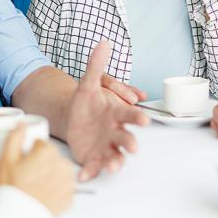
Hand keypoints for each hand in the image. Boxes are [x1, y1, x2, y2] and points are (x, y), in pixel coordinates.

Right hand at [0, 124, 74, 215]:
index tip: (25, 162)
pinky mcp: (70, 196)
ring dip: (49, 175)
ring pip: (58, 171)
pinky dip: (55, 189)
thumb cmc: (12, 190)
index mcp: (47, 151)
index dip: (30, 153)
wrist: (18, 216)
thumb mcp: (6, 159)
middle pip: (51, 156)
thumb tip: (21, 125)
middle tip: (27, 175)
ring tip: (34, 185)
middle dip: (41, 163)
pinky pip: (63, 187)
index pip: (40, 144)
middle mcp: (62, 163)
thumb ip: (15, 137)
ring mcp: (68, 181)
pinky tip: (43, 193)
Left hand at [66, 41, 149, 180]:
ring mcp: (105, 147)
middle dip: (130, 142)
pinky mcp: (93, 158)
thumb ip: (96, 65)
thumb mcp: (88, 83)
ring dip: (115, 161)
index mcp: (116, 114)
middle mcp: (115, 131)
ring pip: (115, 155)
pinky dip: (90, 172)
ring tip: (114, 165)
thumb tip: (104, 42)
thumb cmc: (86, 103)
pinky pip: (94, 167)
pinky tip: (83, 175)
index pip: (130, 114)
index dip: (137, 116)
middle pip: (126, 138)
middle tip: (133, 147)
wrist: (73, 118)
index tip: (144, 119)